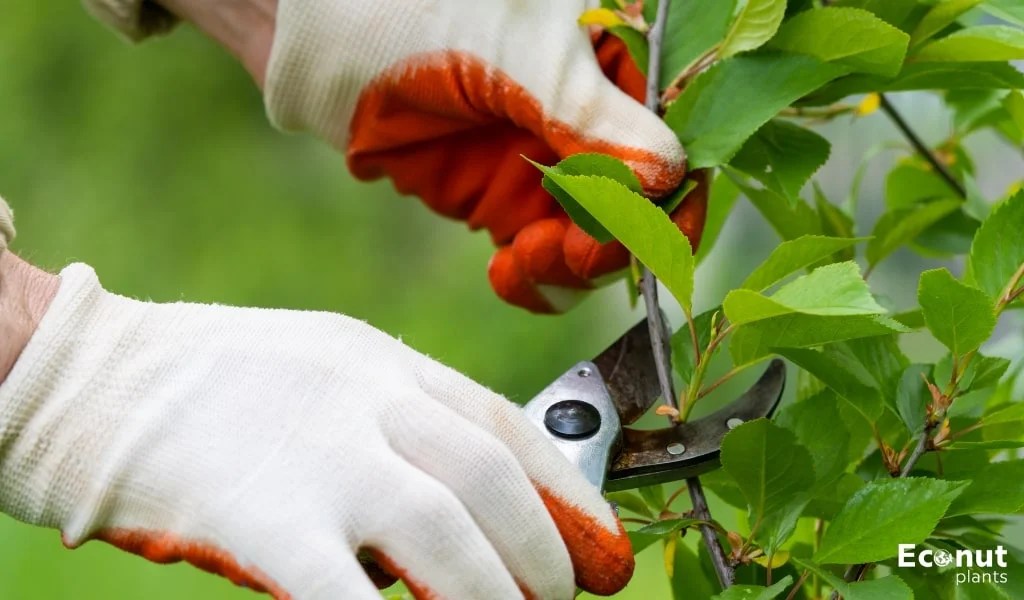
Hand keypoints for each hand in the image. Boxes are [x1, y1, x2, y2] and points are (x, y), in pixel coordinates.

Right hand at [0, 264, 632, 598]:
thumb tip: (469, 502)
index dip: (568, 491)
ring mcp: (317, 456)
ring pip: (445, 533)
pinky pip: (347, 595)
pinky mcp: (263, 517)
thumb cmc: (215, 383)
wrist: (95, 378)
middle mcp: (365, 400)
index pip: (505, 425)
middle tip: (560, 599)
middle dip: (542, 550)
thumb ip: (398, 423)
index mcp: (384, 362)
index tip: (602, 544)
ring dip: (493, 593)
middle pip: (490, 480)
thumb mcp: (327, 370)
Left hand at [263, 0, 703, 311]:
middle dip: (616, 241)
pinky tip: (510, 273)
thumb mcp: (515, 54)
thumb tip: (669, 176)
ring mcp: (549, 162)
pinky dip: (538, 280)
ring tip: (529, 260)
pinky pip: (545, 259)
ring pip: (596, 241)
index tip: (652, 239)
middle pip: (643, 204)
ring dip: (576, 267)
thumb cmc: (412, 12)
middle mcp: (592, 115)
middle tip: (575, 252)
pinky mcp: (505, 201)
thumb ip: (591, 116)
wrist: (314, 40)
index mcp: (614, 58)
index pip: (676, 138)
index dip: (674, 196)